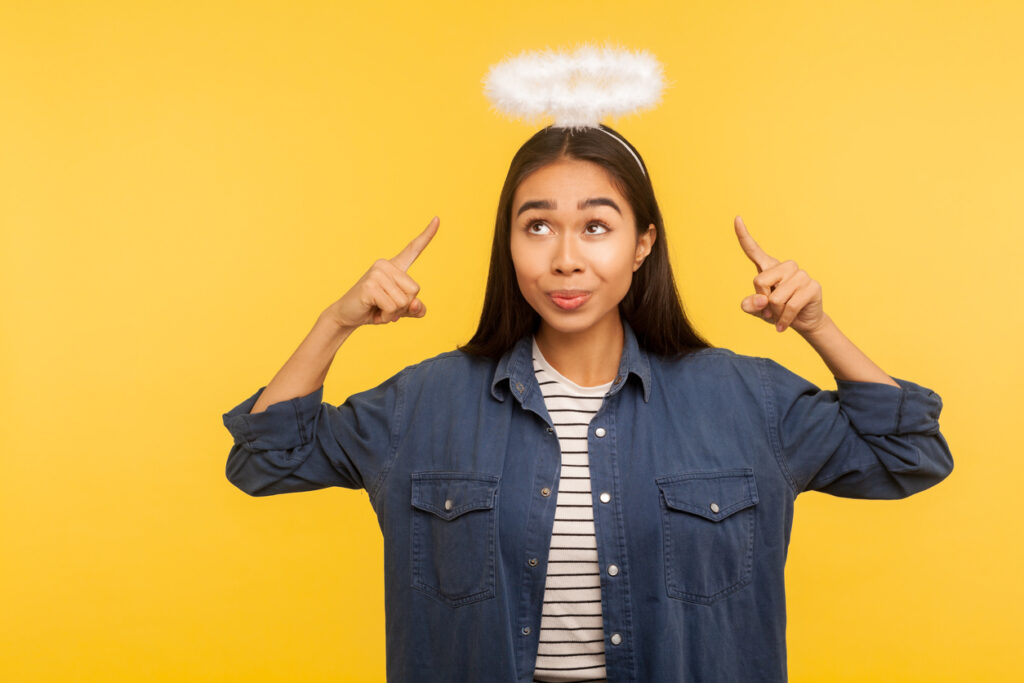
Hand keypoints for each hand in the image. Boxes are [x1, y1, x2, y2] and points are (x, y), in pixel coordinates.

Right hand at [326, 216, 438, 328]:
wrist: (347, 316)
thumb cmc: (374, 309)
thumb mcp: (399, 310)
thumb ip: (415, 308)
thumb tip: (415, 303)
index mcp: (395, 267)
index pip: (413, 249)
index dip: (427, 235)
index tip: (437, 219)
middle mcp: (385, 265)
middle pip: (414, 291)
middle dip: (403, 306)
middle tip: (385, 306)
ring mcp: (376, 273)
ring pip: (404, 301)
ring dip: (393, 312)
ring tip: (378, 308)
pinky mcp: (370, 285)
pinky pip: (392, 307)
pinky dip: (386, 316)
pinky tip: (374, 311)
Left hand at [734, 215, 825, 334]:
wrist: (802, 323)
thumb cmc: (777, 313)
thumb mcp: (757, 311)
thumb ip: (750, 305)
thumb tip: (761, 300)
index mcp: (768, 268)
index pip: (753, 250)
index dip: (743, 235)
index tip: (737, 218)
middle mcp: (785, 267)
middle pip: (759, 281)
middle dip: (762, 301)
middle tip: (770, 309)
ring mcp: (801, 274)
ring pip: (775, 297)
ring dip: (775, 313)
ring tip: (780, 314)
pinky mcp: (812, 286)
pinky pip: (789, 306)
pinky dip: (783, 320)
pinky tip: (783, 326)